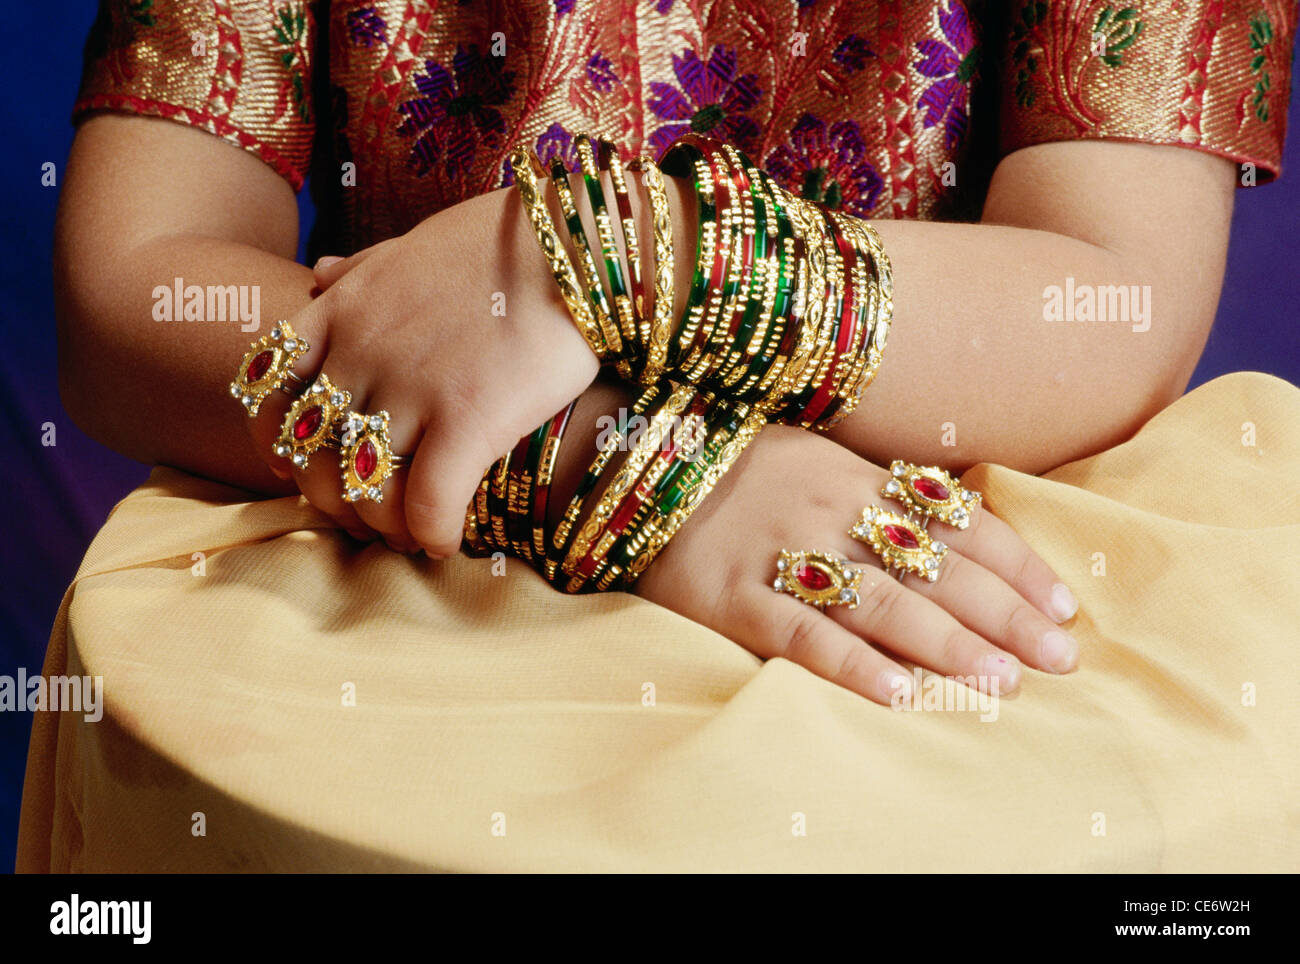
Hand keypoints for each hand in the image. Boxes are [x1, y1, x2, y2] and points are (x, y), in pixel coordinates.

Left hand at [245, 186, 599, 554]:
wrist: (573, 241)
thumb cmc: (501, 239)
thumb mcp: (409, 243)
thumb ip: (357, 268)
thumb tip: (316, 275)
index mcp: (342, 309)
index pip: (268, 390)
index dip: (279, 441)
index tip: (305, 466)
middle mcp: (362, 351)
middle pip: (312, 455)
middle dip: (334, 500)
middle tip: (370, 516)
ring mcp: (412, 386)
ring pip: (365, 489)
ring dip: (383, 526)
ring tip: (412, 534)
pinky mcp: (469, 418)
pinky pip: (429, 504)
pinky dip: (433, 534)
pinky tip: (449, 541)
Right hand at [634, 423, 1079, 705]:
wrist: (631, 459)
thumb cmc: (733, 463)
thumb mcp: (812, 454)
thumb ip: (875, 488)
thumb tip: (952, 522)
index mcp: (856, 475)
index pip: (957, 522)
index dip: (1016, 566)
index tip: (1063, 606)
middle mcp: (831, 511)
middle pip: (935, 568)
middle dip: (1004, 615)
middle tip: (1059, 659)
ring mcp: (781, 552)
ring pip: (880, 602)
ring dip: (946, 643)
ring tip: (1002, 681)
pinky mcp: (733, 595)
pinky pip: (800, 634)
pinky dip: (851, 663)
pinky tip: (899, 692)